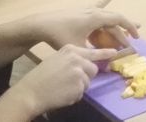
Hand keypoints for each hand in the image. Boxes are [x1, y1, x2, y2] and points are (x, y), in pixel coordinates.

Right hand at [1, 44, 116, 117]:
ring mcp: (79, 70)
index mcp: (70, 49)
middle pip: (92, 69)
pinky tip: (62, 94)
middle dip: (85, 77)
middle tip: (69, 82)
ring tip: (62, 88)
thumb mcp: (56, 60)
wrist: (30, 92)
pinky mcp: (80, 83)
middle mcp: (77, 57)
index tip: (115, 52)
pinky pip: (82, 92)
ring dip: (79, 87)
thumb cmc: (40, 78)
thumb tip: (86, 65)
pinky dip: (74, 96)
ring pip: (88, 82)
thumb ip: (72, 60)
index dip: (104, 53)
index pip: (92, 51)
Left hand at [28, 6, 140, 52]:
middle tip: (135, 38)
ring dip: (120, 21)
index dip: (129, 28)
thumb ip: (93, 54)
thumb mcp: (78, 48)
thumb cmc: (59, 36)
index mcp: (96, 18)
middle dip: (126, 30)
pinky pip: (99, 4)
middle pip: (115, 20)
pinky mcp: (83, 11)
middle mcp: (95, 11)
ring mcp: (88, 9)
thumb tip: (106, 60)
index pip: (119, 20)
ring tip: (134, 22)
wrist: (43, 25)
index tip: (136, 38)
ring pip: (109, 15)